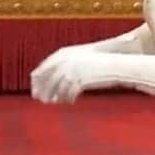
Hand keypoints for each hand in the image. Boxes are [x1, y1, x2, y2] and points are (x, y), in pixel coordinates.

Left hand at [31, 52, 154, 103]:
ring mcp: (74, 68)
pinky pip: (70, 91)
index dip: (39, 76)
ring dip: (54, 95)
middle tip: (40, 99)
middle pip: (48, 76)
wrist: (120, 60)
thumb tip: (60, 76)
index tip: (34, 86)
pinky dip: (67, 97)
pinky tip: (69, 102)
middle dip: (43, 87)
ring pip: (57, 85)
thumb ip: (71, 64)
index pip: (46, 64)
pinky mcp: (83, 78)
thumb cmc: (103, 60)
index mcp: (66, 52)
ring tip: (54, 102)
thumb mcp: (85, 59)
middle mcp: (68, 59)